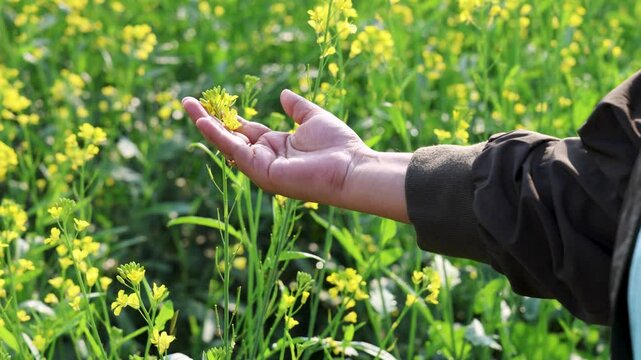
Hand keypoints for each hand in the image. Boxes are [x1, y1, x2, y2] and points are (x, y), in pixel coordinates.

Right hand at [182, 90, 410, 222]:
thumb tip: (282, 93)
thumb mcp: (313, 118)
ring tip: (188, 106)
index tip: (210, 101)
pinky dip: (219, 137)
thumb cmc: (339, 146)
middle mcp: (266, 157)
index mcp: (277, 145)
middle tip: (187, 101)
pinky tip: (204, 121)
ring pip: (228, 143)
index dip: (227, 115)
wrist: (351, 167)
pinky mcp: (263, 173)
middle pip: (231, 136)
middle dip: (209, 119)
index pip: (244, 129)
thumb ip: (297, 107)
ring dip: (207, 125)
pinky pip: (236, 152)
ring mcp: (262, 167)